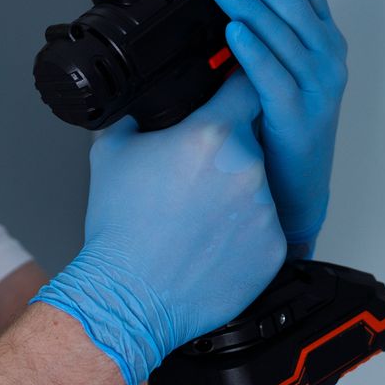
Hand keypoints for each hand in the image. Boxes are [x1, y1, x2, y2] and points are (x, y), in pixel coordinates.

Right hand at [34, 72, 286, 384]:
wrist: (128, 298)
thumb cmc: (120, 231)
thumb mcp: (110, 152)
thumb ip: (135, 116)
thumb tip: (140, 104)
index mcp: (211, 135)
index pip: (245, 87)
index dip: (236, 87)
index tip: (232, 91)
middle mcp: (247, 168)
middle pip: (252, 140)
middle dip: (229, 151)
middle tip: (195, 177)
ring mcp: (265, 210)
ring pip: (260, 185)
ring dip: (238, 193)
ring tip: (199, 216)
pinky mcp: (275, 247)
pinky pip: (266, 227)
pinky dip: (245, 231)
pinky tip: (211, 242)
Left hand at [200, 0, 347, 254]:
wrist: (293, 192)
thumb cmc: (278, 127)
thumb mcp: (271, 68)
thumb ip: (254, 32)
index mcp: (320, 39)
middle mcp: (325, 56)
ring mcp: (317, 87)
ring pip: (284, 31)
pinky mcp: (300, 118)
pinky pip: (276, 77)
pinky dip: (256, 51)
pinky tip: (234, 30)